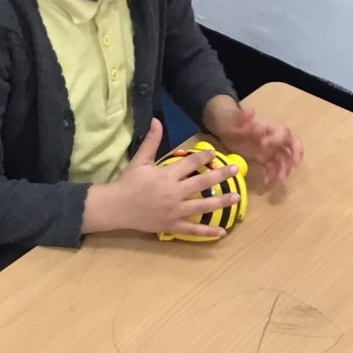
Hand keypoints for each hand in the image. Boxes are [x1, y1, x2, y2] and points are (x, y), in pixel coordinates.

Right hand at [84, 120, 240, 237]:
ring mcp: (174, 210)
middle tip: (235, 170)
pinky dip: (207, 232)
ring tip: (236, 197)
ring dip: (221, 201)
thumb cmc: (128, 182)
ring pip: (202, 206)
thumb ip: (151, 141)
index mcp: (167, 175)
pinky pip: (192, 230)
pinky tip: (222, 231)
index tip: (215, 153)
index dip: (204, 157)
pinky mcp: (172, 225)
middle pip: (202, 183)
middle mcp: (174, 192)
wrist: (116, 207)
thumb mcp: (139, 160)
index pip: (190, 163)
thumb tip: (156, 121)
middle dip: (221, 175)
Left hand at [206, 98, 302, 186]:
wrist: (224, 128)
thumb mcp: (233, 118)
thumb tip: (251, 111)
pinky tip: (266, 182)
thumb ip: (242, 116)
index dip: (277, 139)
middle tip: (295, 165)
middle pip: (292, 144)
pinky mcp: (263, 159)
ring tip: (278, 180)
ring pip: (284, 159)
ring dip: (284, 170)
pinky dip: (272, 175)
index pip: (282, 132)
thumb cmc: (230, 120)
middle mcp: (273, 138)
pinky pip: (273, 168)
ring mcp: (269, 150)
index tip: (264, 145)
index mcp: (268, 127)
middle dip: (296, 154)